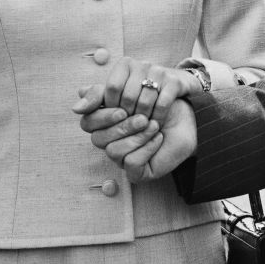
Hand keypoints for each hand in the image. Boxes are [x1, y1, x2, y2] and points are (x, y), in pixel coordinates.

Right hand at [76, 95, 197, 181]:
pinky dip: (147, 148)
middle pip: (99, 139)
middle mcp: (109, 143)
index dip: (101, 117)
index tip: (121, 109)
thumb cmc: (158, 104)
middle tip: (144, 118)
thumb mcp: (132, 91)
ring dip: (137, 136)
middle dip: (122, 127)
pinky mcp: (136, 173)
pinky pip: (131, 163)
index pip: (87, 123)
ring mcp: (122, 160)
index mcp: (104, 124)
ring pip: (114, 152)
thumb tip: (78, 99)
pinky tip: (159, 138)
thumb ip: (105, 91)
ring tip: (155, 126)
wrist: (186, 118)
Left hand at [79, 53, 199, 124]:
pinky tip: (156, 124)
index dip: (111, 107)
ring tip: (142, 127)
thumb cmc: (139, 92)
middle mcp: (141, 63)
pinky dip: (158, 117)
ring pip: (145, 101)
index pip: (111, 88)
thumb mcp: (117, 94)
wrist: (174, 86)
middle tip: (129, 125)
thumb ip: (96, 100)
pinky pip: (162, 103)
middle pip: (127, 97)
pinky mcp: (174, 81)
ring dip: (143, 119)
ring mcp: (159, 70)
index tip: (116, 117)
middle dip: (127, 116)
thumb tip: (75, 109)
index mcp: (124, 64)